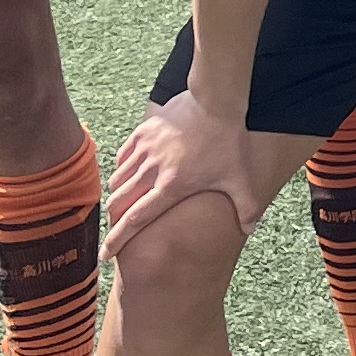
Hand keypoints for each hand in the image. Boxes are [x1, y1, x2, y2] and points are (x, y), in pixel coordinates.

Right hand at [105, 97, 273, 260]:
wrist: (215, 100)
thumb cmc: (227, 140)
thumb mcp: (240, 177)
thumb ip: (246, 206)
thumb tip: (250, 229)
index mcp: (170, 187)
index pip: (135, 220)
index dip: (117, 240)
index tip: (104, 255)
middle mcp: (151, 171)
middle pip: (119, 203)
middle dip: (113, 221)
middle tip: (115, 230)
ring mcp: (144, 151)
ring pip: (117, 180)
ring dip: (118, 195)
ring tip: (124, 203)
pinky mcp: (142, 133)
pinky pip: (122, 157)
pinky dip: (121, 169)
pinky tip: (129, 173)